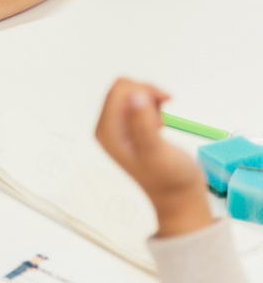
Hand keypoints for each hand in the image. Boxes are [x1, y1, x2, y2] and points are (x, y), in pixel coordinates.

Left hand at [95, 78, 211, 236]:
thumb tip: (135, 96)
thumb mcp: (157, 152)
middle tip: (161, 119)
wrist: (178, 197)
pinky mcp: (129, 127)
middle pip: (123, 89)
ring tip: (159, 126)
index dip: (144, 90)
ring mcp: (118, 127)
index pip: (119, 91)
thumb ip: (143, 124)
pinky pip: (137, 103)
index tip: (163, 103)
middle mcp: (108, 127)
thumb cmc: (171, 180)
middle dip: (147, 95)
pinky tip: (158, 126)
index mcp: (108, 132)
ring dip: (150, 102)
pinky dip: (152, 107)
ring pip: (131, 93)